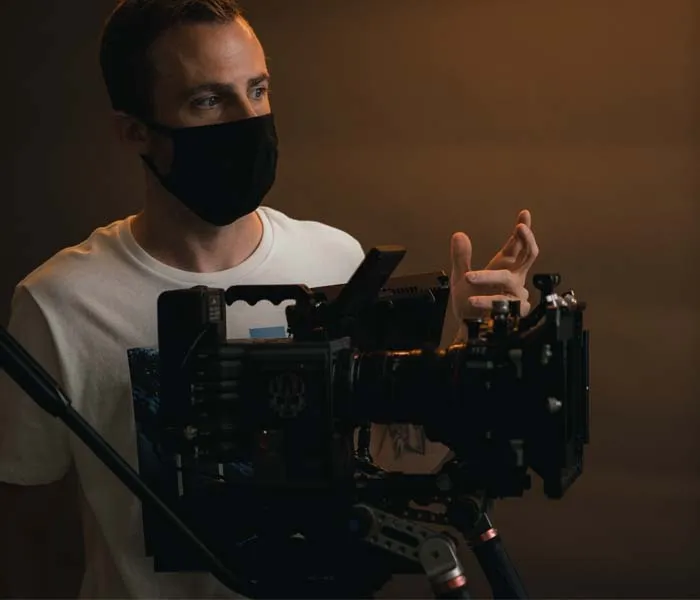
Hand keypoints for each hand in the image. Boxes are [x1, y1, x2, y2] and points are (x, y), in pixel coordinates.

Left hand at [450, 210, 539, 326]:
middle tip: (519, 228)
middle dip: (527, 239)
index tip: (524, 214)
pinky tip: (474, 301)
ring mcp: (515, 294)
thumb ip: (461, 257)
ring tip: (469, 277)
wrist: (469, 329)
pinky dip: (487, 301)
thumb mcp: (461, 277)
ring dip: (488, 276)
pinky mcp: (513, 312)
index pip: (517, 245)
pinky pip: (504, 303)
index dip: (523, 230)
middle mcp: (513, 278)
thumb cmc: (470, 303)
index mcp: (504, 267)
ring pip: (509, 279)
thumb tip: (459, 234)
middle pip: (529, 255)